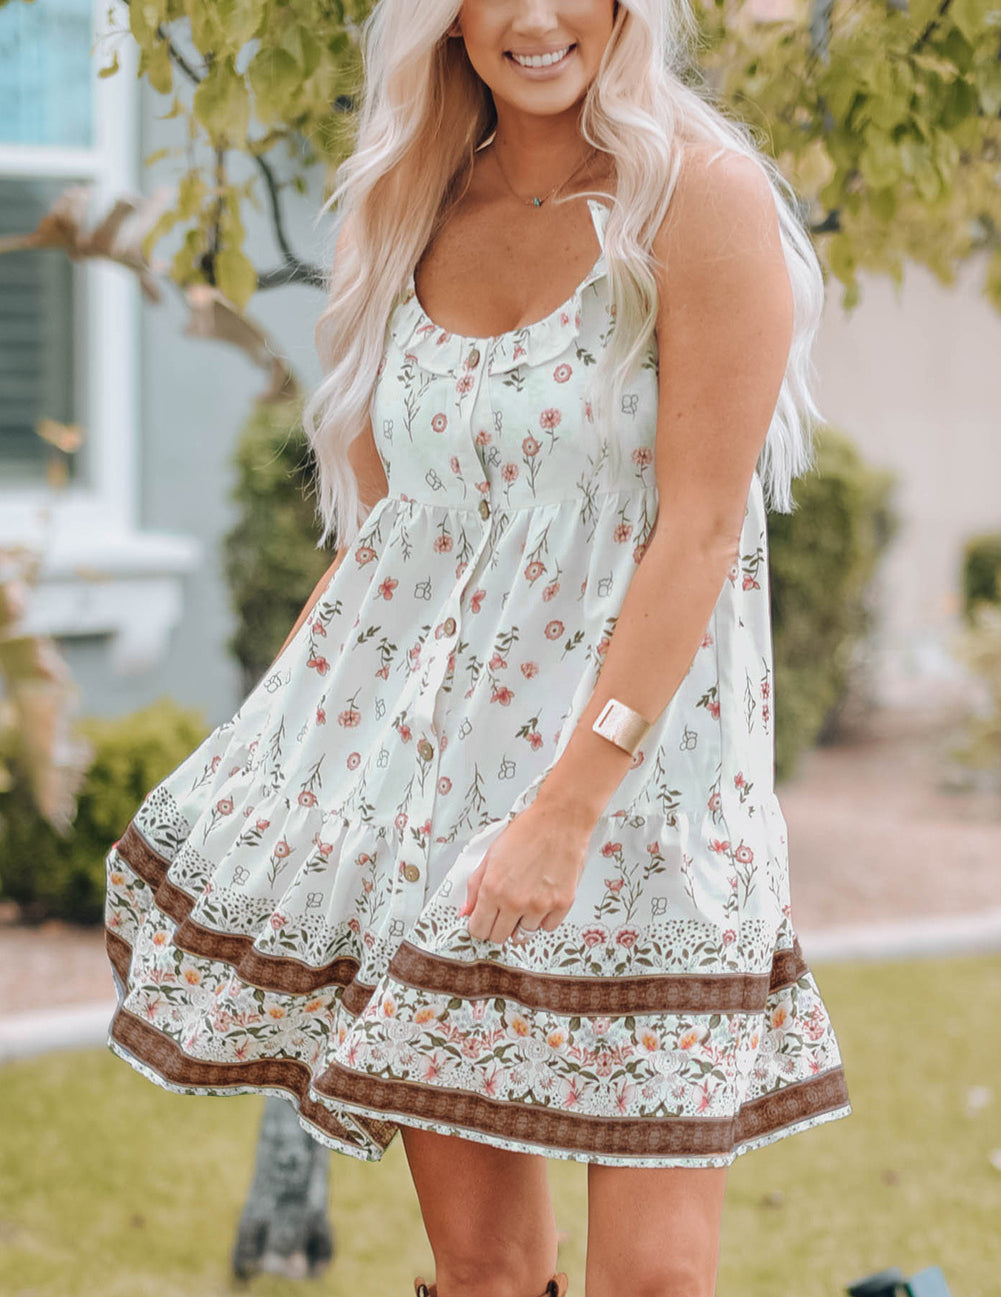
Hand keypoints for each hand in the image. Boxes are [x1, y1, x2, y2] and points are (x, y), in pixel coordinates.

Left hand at [458, 795, 593, 944]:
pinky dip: (544, 918)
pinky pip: (547, 927)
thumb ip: (475, 886)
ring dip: (522, 922)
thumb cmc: (527, 831)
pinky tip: (542, 898)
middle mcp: (515, 901)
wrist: (560, 820)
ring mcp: (540, 905)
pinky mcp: (562, 904)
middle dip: (498, 927)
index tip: (484, 921)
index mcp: (493, 889)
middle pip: (499, 937)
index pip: (479, 929)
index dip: (479, 926)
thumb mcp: (491, 855)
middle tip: (504, 911)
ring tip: (526, 899)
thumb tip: (466, 911)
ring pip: (524, 935)